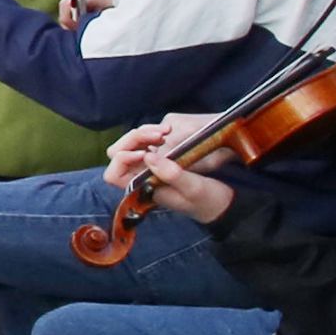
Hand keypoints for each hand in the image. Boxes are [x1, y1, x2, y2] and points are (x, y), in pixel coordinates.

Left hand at [99, 122, 235, 223]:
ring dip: (144, 133)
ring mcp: (149, 167)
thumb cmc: (208, 201)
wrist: (222, 203)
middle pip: (118, 153)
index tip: (147, 152)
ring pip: (131, 144)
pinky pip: (145, 141)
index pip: (113, 175)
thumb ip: (172, 175)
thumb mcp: (194, 189)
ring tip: (166, 131)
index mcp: (143, 190)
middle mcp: (141, 178)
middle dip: (134, 139)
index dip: (123, 159)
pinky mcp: (160, 158)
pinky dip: (152, 132)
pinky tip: (167, 130)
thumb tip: (148, 156)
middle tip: (160, 135)